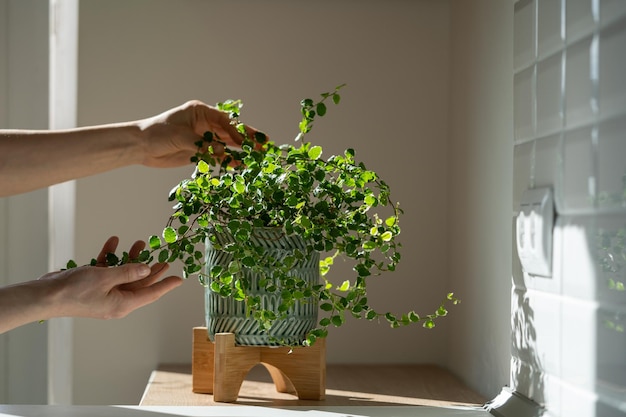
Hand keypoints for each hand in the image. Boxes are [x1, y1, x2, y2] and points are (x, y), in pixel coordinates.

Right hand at [41, 236, 181, 319]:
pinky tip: (113, 242)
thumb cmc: (75, 291)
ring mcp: (105, 293)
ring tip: (139, 242)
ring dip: (131, 258)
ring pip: (124, 274)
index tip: (179, 279)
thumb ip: (128, 272)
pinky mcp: (93, 285)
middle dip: (150, 267)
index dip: (166, 285)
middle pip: (140, 283)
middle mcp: (116, 300)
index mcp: (123, 304)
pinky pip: (107, 270)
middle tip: (163, 255)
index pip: (151, 294)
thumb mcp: (107, 278)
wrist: (45, 296)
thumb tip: (146, 269)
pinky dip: (110, 257)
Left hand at [138, 100, 265, 167]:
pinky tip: (239, 164)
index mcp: (200, 112)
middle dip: (246, 139)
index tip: (247, 141)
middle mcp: (204, 123)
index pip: (224, 121)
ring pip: (225, 144)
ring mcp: (202, 137)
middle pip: (229, 131)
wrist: (141, 146)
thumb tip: (223, 152)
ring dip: (239, 150)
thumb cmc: (158, 133)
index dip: (237, 131)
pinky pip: (217, 155)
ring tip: (255, 157)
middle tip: (263, 145)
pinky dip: (227, 160)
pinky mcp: (199, 151)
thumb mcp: (182, 137)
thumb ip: (203, 145)